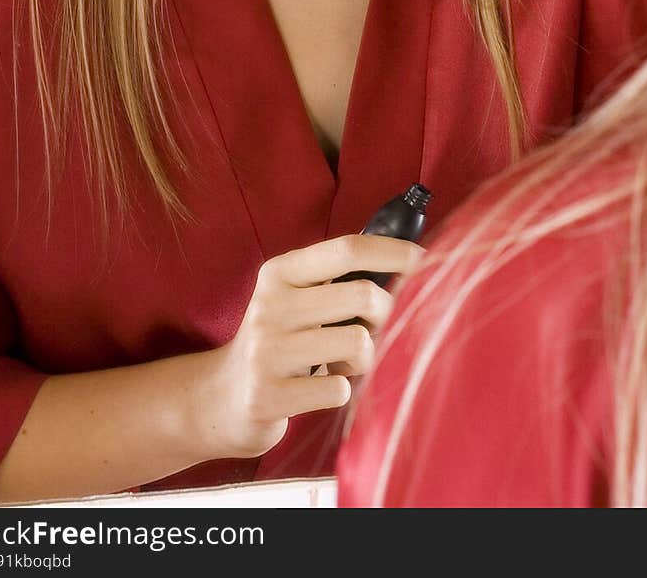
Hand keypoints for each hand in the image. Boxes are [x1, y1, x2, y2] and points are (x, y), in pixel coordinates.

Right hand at [199, 233, 424, 459]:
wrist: (220, 398)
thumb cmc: (279, 342)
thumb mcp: (294, 299)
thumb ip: (335, 279)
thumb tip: (405, 260)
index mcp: (280, 273)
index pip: (347, 248)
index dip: (393, 251)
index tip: (425, 260)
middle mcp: (270, 305)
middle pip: (361, 294)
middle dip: (387, 314)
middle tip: (379, 331)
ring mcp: (267, 352)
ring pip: (356, 342)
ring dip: (367, 358)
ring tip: (348, 364)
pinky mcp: (267, 395)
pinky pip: (336, 390)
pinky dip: (343, 390)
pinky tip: (326, 388)